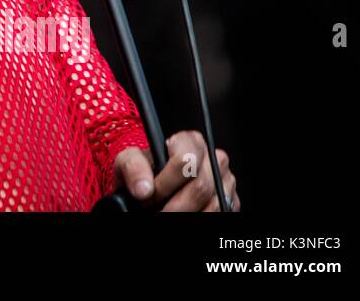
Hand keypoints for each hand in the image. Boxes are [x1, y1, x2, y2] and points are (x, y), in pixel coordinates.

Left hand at [113, 130, 239, 210]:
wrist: (153, 181)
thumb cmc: (144, 168)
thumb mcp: (129, 161)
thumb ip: (133, 168)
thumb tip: (144, 188)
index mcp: (191, 141)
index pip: (185, 161)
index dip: (165, 183)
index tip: (149, 195)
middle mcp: (213, 158)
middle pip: (200, 186)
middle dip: (175, 205)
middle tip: (158, 211)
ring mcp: (225, 179)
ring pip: (212, 204)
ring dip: (187, 213)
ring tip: (167, 211)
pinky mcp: (230, 199)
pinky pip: (220, 213)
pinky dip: (200, 217)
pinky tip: (185, 214)